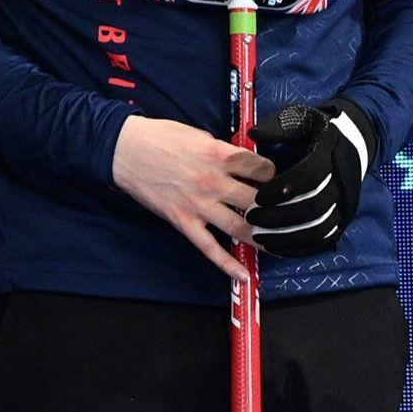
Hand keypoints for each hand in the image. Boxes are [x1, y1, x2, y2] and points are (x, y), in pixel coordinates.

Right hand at [110, 115, 274, 281]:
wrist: (124, 150)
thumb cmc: (162, 137)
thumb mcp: (202, 136)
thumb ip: (226, 151)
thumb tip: (246, 162)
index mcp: (221, 156)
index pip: (263, 169)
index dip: (275, 175)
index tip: (278, 181)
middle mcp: (214, 182)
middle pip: (258, 200)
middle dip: (276, 208)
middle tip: (288, 215)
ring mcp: (198, 205)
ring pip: (240, 227)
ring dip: (262, 237)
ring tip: (280, 244)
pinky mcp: (183, 222)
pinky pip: (209, 248)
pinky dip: (227, 264)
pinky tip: (244, 275)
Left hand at [246, 98, 377, 258]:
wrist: (354, 142)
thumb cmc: (318, 133)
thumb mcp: (300, 120)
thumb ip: (278, 127)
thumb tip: (254, 134)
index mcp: (329, 156)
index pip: (308, 178)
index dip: (281, 190)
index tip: (258, 197)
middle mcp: (342, 182)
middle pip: (313, 207)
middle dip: (278, 217)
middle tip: (250, 218)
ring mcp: (345, 203)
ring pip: (319, 227)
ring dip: (286, 236)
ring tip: (258, 236)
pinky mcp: (343, 218)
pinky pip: (323, 240)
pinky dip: (300, 248)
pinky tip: (277, 247)